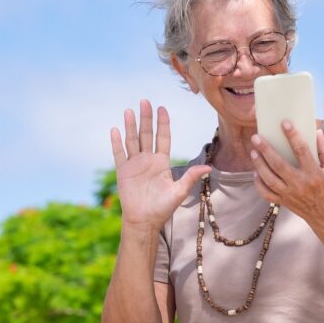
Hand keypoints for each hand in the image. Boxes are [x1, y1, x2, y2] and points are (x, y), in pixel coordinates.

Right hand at [109, 100, 210, 230]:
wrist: (144, 221)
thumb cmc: (163, 208)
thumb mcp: (179, 192)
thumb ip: (190, 177)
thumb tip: (207, 167)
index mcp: (162, 163)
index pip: (163, 138)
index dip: (162, 124)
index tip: (162, 108)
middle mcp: (148, 160)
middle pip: (146, 135)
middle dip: (146, 118)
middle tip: (145, 101)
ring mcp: (134, 165)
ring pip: (132, 140)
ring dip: (131, 126)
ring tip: (129, 111)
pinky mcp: (123, 172)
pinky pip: (119, 154)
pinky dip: (116, 142)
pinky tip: (115, 129)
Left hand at [249, 121, 323, 224]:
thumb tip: (317, 132)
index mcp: (314, 174)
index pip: (302, 150)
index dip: (292, 135)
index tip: (284, 123)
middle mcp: (300, 184)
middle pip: (279, 164)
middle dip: (266, 150)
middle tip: (256, 137)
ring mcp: (290, 195)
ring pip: (269, 179)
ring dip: (259, 165)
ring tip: (253, 152)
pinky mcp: (284, 202)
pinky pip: (266, 194)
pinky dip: (258, 183)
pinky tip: (255, 172)